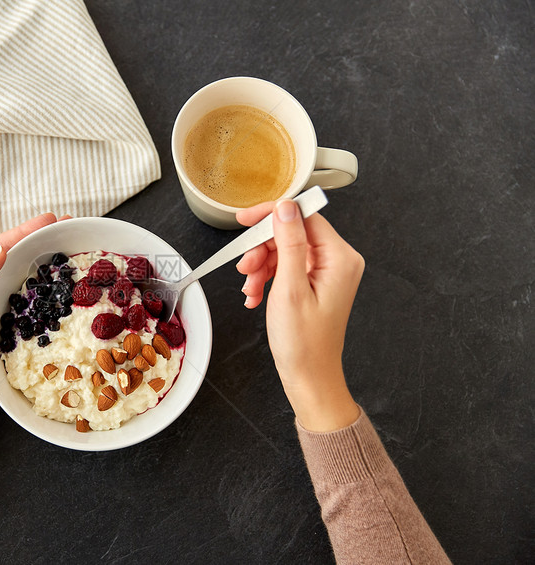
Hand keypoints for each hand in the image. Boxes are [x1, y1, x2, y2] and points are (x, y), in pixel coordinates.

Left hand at [0, 213, 61, 414]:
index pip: (2, 249)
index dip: (25, 232)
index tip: (48, 220)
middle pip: (24, 261)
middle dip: (46, 243)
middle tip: (71, 228)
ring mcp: (13, 316)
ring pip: (37, 284)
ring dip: (56, 267)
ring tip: (78, 253)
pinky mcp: (26, 337)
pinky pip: (46, 313)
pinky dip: (60, 300)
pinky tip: (75, 294)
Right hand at [236, 200, 363, 431]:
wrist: (309, 377)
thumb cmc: (304, 344)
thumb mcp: (290, 289)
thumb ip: (289, 244)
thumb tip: (286, 208)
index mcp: (341, 259)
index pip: (304, 216)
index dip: (271, 216)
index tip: (245, 220)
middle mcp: (338, 261)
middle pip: (291, 233)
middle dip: (262, 249)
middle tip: (245, 267)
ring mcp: (327, 273)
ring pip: (284, 250)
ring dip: (261, 266)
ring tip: (250, 289)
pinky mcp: (315, 283)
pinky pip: (286, 267)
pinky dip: (267, 278)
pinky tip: (255, 295)